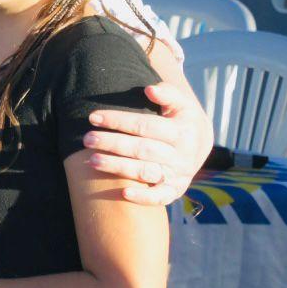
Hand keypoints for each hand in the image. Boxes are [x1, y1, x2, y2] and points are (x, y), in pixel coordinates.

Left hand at [85, 81, 212, 205]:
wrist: (200, 146)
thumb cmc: (181, 119)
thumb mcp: (181, 103)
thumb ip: (168, 93)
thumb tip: (149, 89)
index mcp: (182, 132)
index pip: (145, 126)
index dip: (118, 121)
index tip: (93, 117)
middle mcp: (181, 155)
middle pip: (141, 149)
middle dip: (112, 144)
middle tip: (86, 139)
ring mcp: (178, 174)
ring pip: (146, 172)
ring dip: (118, 168)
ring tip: (92, 161)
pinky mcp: (175, 190)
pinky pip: (160, 197)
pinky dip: (144, 197)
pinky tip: (123, 193)